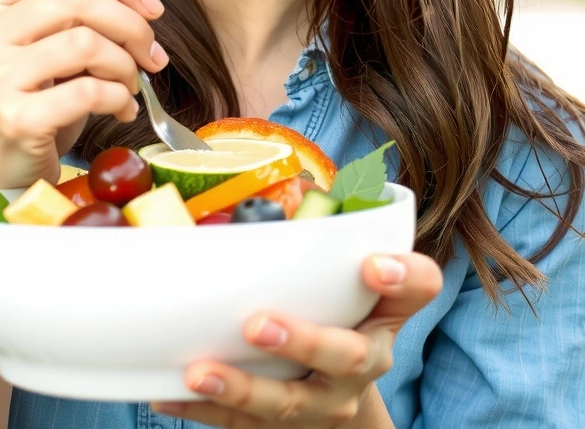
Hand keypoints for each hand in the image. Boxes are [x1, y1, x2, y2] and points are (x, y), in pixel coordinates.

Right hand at [0, 0, 167, 191]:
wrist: (0, 174)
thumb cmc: (35, 101)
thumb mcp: (56, 40)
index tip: (149, 6)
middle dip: (131, 22)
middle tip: (152, 52)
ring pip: (85, 42)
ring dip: (126, 64)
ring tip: (133, 83)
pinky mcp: (13, 117)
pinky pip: (87, 91)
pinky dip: (119, 98)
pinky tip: (122, 109)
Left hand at [152, 253, 442, 427]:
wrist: (331, 390)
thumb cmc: (331, 308)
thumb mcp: (340, 269)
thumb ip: (319, 227)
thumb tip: (261, 180)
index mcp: (384, 310)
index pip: (417, 286)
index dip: (404, 276)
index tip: (373, 264)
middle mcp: (364, 360)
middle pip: (348, 357)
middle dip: (303, 342)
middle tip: (257, 323)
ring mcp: (325, 402)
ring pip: (291, 404)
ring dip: (242, 389)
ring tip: (197, 371)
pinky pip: (245, 427)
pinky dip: (204, 412)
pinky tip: (167, 393)